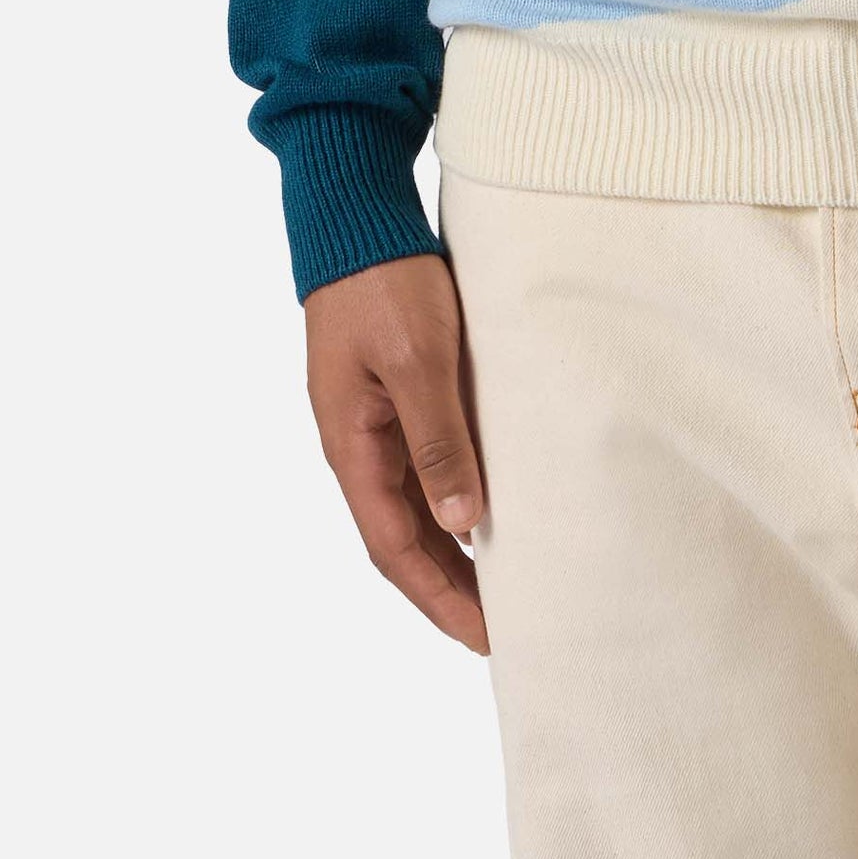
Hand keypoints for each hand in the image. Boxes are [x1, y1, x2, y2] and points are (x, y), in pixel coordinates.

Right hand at [305, 253, 488, 653]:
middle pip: (403, 538)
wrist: (358, 222)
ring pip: (413, 506)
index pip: (393, 548)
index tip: (483, 636)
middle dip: (447, 587)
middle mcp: (358, 446)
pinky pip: (422, 467)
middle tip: (504, 627)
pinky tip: (486, 510)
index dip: (437, 597)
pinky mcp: (394, 397)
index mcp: (352, 446)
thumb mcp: (418, 359)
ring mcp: (373, 423)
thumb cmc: (385, 283)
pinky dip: (452, 498)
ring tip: (504, 584)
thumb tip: (458, 522)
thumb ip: (437, 437)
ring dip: (451, 548)